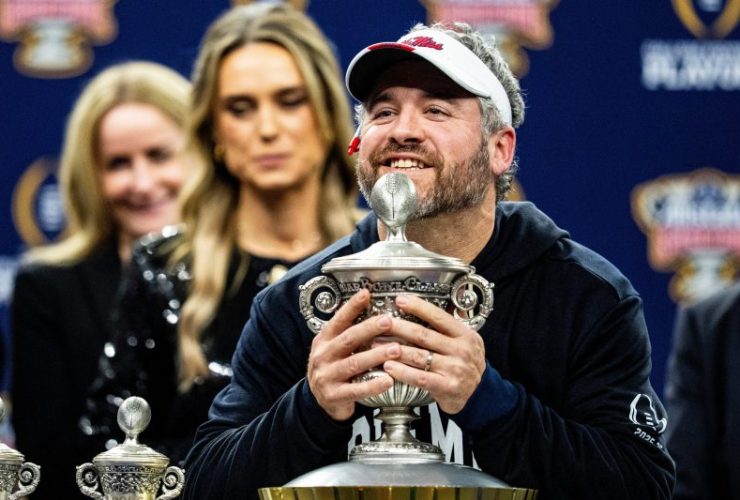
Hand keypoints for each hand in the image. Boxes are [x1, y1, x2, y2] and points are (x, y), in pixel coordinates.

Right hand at [307, 289, 400, 420]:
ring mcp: (327, 376)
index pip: (338, 320)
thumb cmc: (333, 369)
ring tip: (395, 349)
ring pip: (354, 363)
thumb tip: (371, 308)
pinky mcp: (334, 396)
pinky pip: (356, 390)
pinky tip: (388, 380)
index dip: (352, 307)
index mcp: (324, 340)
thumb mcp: (334, 348)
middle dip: (369, 329)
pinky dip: (373, 385)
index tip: (366, 294)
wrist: (318, 401)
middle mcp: (323, 356)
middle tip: (388, 321)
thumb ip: (348, 332)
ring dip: (376, 355)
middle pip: (348, 339)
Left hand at [381, 294, 485, 413]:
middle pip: (423, 335)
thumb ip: (449, 325)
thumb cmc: (466, 363)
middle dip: (399, 327)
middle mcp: (461, 350)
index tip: (400, 300)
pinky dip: (402, 371)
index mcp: (465, 334)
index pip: (438, 317)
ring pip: (418, 356)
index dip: (418, 307)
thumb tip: (429, 303)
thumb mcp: (467, 340)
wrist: (480, 393)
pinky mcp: (446, 386)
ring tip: (376, 345)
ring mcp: (455, 369)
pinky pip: (419, 377)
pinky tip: (388, 367)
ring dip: (394, 350)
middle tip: (381, 322)